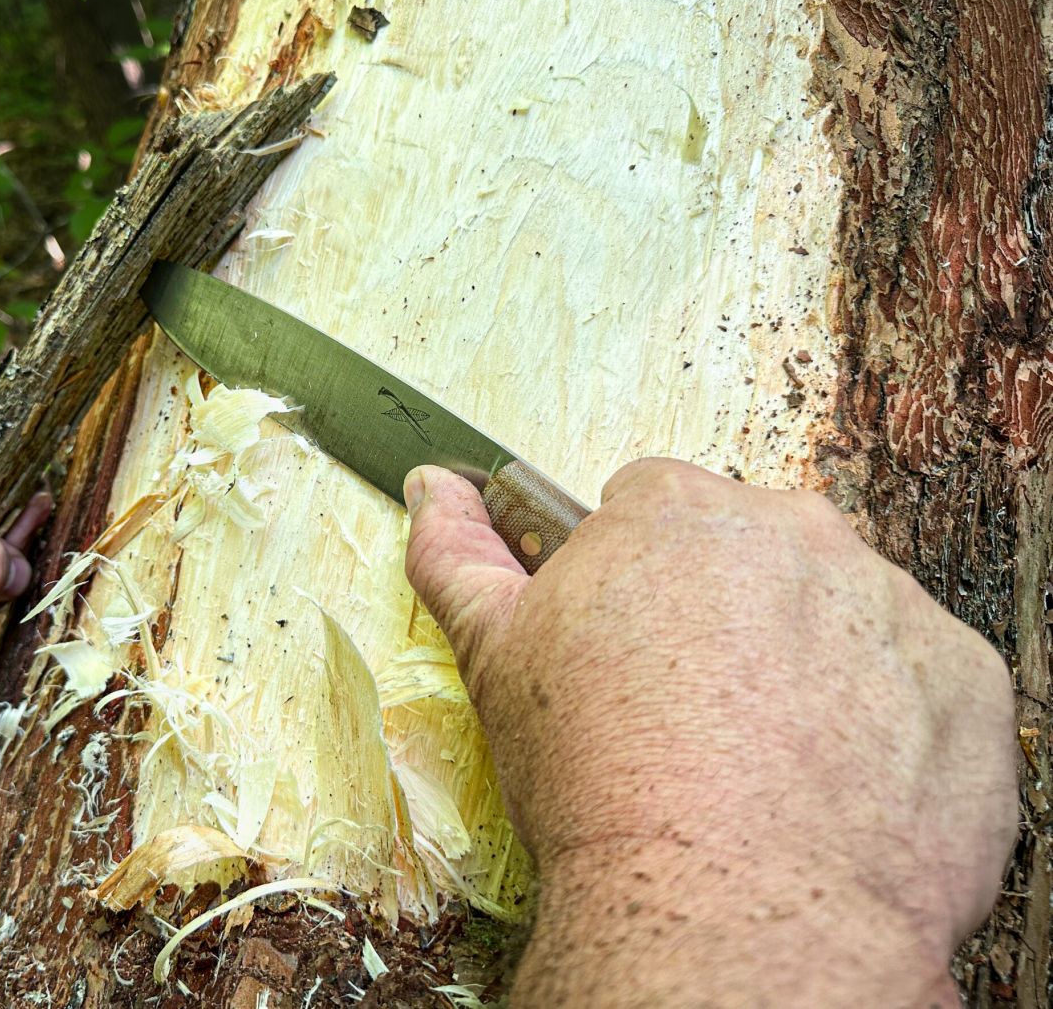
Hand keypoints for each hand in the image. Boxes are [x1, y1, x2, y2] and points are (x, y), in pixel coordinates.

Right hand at [403, 458, 1017, 1006]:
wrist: (726, 908)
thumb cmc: (606, 786)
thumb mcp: (499, 660)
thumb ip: (459, 555)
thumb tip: (435, 489)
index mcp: (675, 512)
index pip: (650, 506)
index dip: (629, 581)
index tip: (628, 647)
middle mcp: (790, 532)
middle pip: (749, 550)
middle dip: (722, 609)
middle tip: (689, 709)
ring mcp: (887, 601)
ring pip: (837, 609)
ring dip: (807, 659)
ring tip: (762, 751)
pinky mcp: (963, 676)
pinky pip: (917, 676)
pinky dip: (885, 716)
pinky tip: (832, 776)